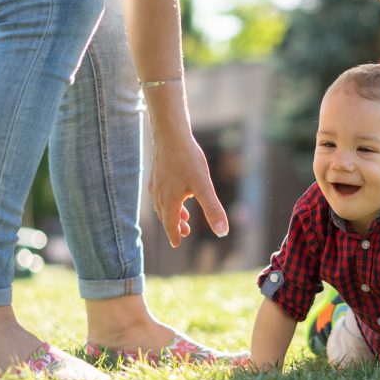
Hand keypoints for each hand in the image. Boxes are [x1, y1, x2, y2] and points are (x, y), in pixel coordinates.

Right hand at [149, 130, 228, 247]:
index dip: (174, 235)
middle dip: (174, 225)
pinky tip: (176, 193)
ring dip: (172, 213)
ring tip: (184, 215)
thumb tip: (223, 233)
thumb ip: (213, 209)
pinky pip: (160, 193)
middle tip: (184, 232)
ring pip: (162, 204)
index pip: (170, 224)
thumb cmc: (188, 160)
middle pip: (165, 216)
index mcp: (170, 200)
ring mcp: (156, 183)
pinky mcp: (156, 173)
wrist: (171, 135)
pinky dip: (168, 200)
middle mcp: (159, 194)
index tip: (176, 244)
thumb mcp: (204, 186)